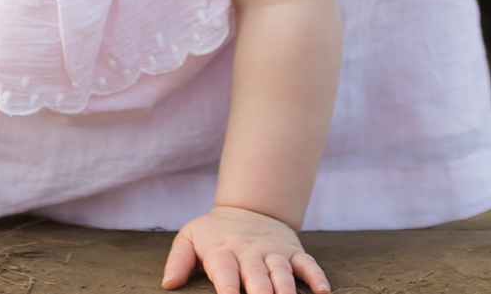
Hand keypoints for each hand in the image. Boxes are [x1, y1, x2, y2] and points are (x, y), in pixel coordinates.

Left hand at [163, 206, 329, 293]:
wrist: (248, 206)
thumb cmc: (214, 232)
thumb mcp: (190, 237)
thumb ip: (178, 259)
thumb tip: (167, 283)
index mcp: (222, 250)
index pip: (224, 271)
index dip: (226, 287)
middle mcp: (249, 252)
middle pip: (256, 275)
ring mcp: (273, 251)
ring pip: (281, 272)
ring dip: (286, 290)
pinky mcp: (292, 250)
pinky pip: (306, 263)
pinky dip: (316, 277)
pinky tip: (323, 292)